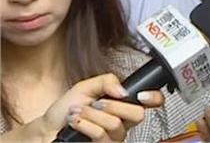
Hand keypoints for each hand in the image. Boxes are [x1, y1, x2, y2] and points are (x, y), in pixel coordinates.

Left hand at [41, 74, 162, 142]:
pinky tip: (75, 122)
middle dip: (114, 106)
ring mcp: (114, 138)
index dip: (154, 98)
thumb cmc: (65, 110)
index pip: (152, 102)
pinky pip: (101, 135)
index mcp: (123, 104)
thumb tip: (123, 89)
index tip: (141, 96)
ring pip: (115, 124)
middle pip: (137, 115)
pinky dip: (85, 125)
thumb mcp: (85, 87)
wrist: (47, 129)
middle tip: (96, 103)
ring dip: (92, 115)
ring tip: (77, 113)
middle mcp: (123, 123)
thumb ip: (106, 81)